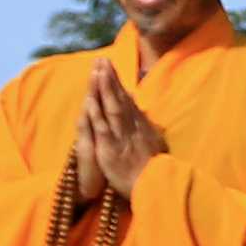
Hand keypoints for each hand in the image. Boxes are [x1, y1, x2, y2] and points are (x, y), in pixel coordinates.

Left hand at [75, 59, 166, 205]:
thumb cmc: (155, 170)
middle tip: (102, 60)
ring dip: (104, 89)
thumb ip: (148, 129)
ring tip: (97, 71)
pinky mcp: (110, 148)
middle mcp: (131, 127)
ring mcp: (120, 136)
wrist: (155, 185)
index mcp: (140, 126)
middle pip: (118, 98)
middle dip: (110, 78)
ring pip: (111, 107)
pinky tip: (90, 100)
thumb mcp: (156, 144)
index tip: (110, 68)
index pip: (126, 100)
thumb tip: (145, 115)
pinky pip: (102, 127)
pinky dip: (96, 113)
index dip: (117, 83)